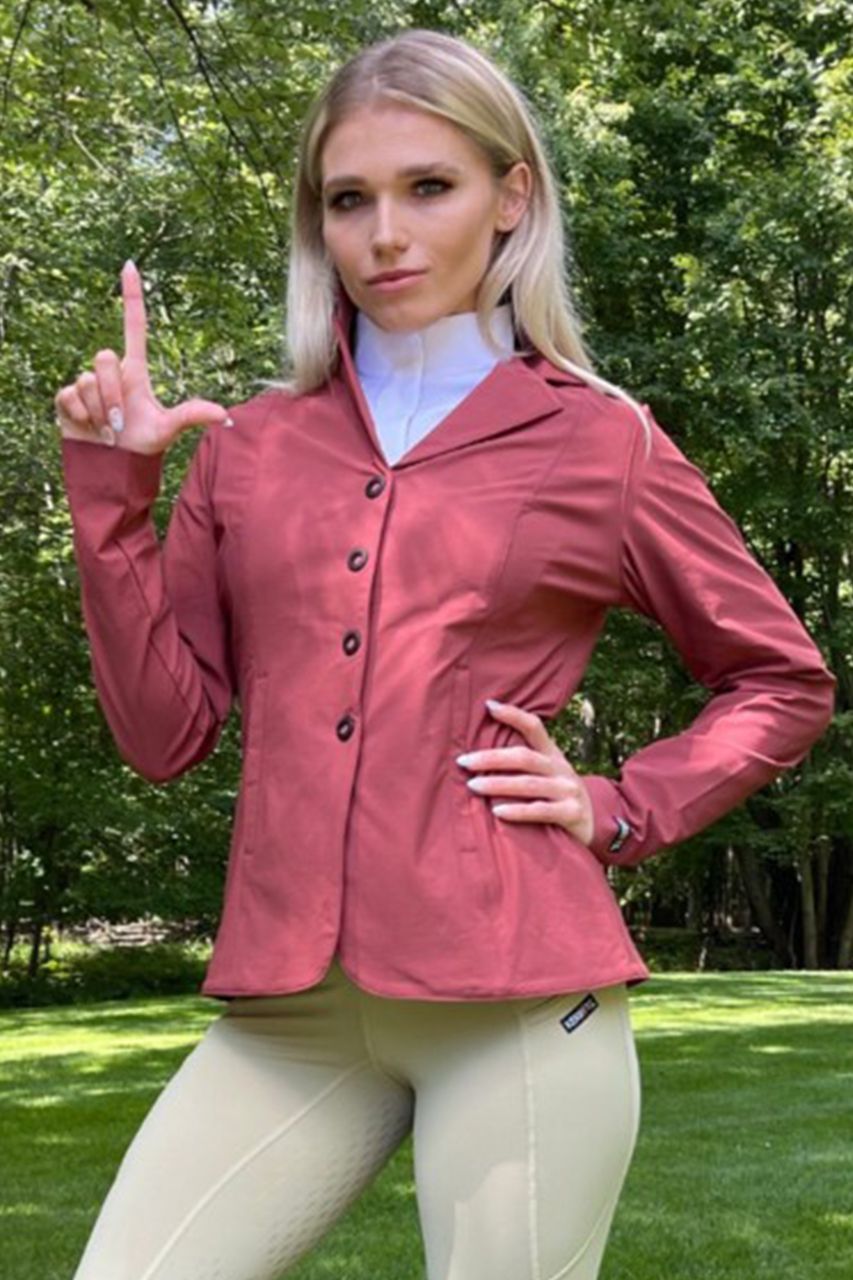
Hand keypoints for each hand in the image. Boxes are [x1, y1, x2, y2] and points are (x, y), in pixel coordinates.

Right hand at [54, 259, 232, 454]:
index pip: (134, 325)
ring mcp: (86, 384)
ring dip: (101, 410)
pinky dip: (83, 416)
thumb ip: (191, 416)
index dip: (132, 295)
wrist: (113, 468)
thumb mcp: (167, 429)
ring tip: (108, 430)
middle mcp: (110, 372)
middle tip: (121, 423)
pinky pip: (71, 395)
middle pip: (105, 357)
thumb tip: (225, 415)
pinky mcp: (66, 398)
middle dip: (114, 394)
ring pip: (88, 380)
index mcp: (135, 370)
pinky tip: (89, 428)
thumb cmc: (141, 446)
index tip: (131, 265)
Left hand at [455, 698, 594, 846]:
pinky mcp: (572, 813)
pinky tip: (497, 812)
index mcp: (553, 755)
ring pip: (528, 784)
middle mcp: (561, 769)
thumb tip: (480, 753)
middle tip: (464, 761)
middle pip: (523, 757)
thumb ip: (524, 762)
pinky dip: (517, 811)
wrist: (595, 826)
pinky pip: (540, 811)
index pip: (534, 727)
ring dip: (497, 784)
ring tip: (472, 785)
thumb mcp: (548, 774)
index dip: (513, 715)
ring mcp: (568, 791)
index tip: (488, 706)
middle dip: (491, 758)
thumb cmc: (558, 797)